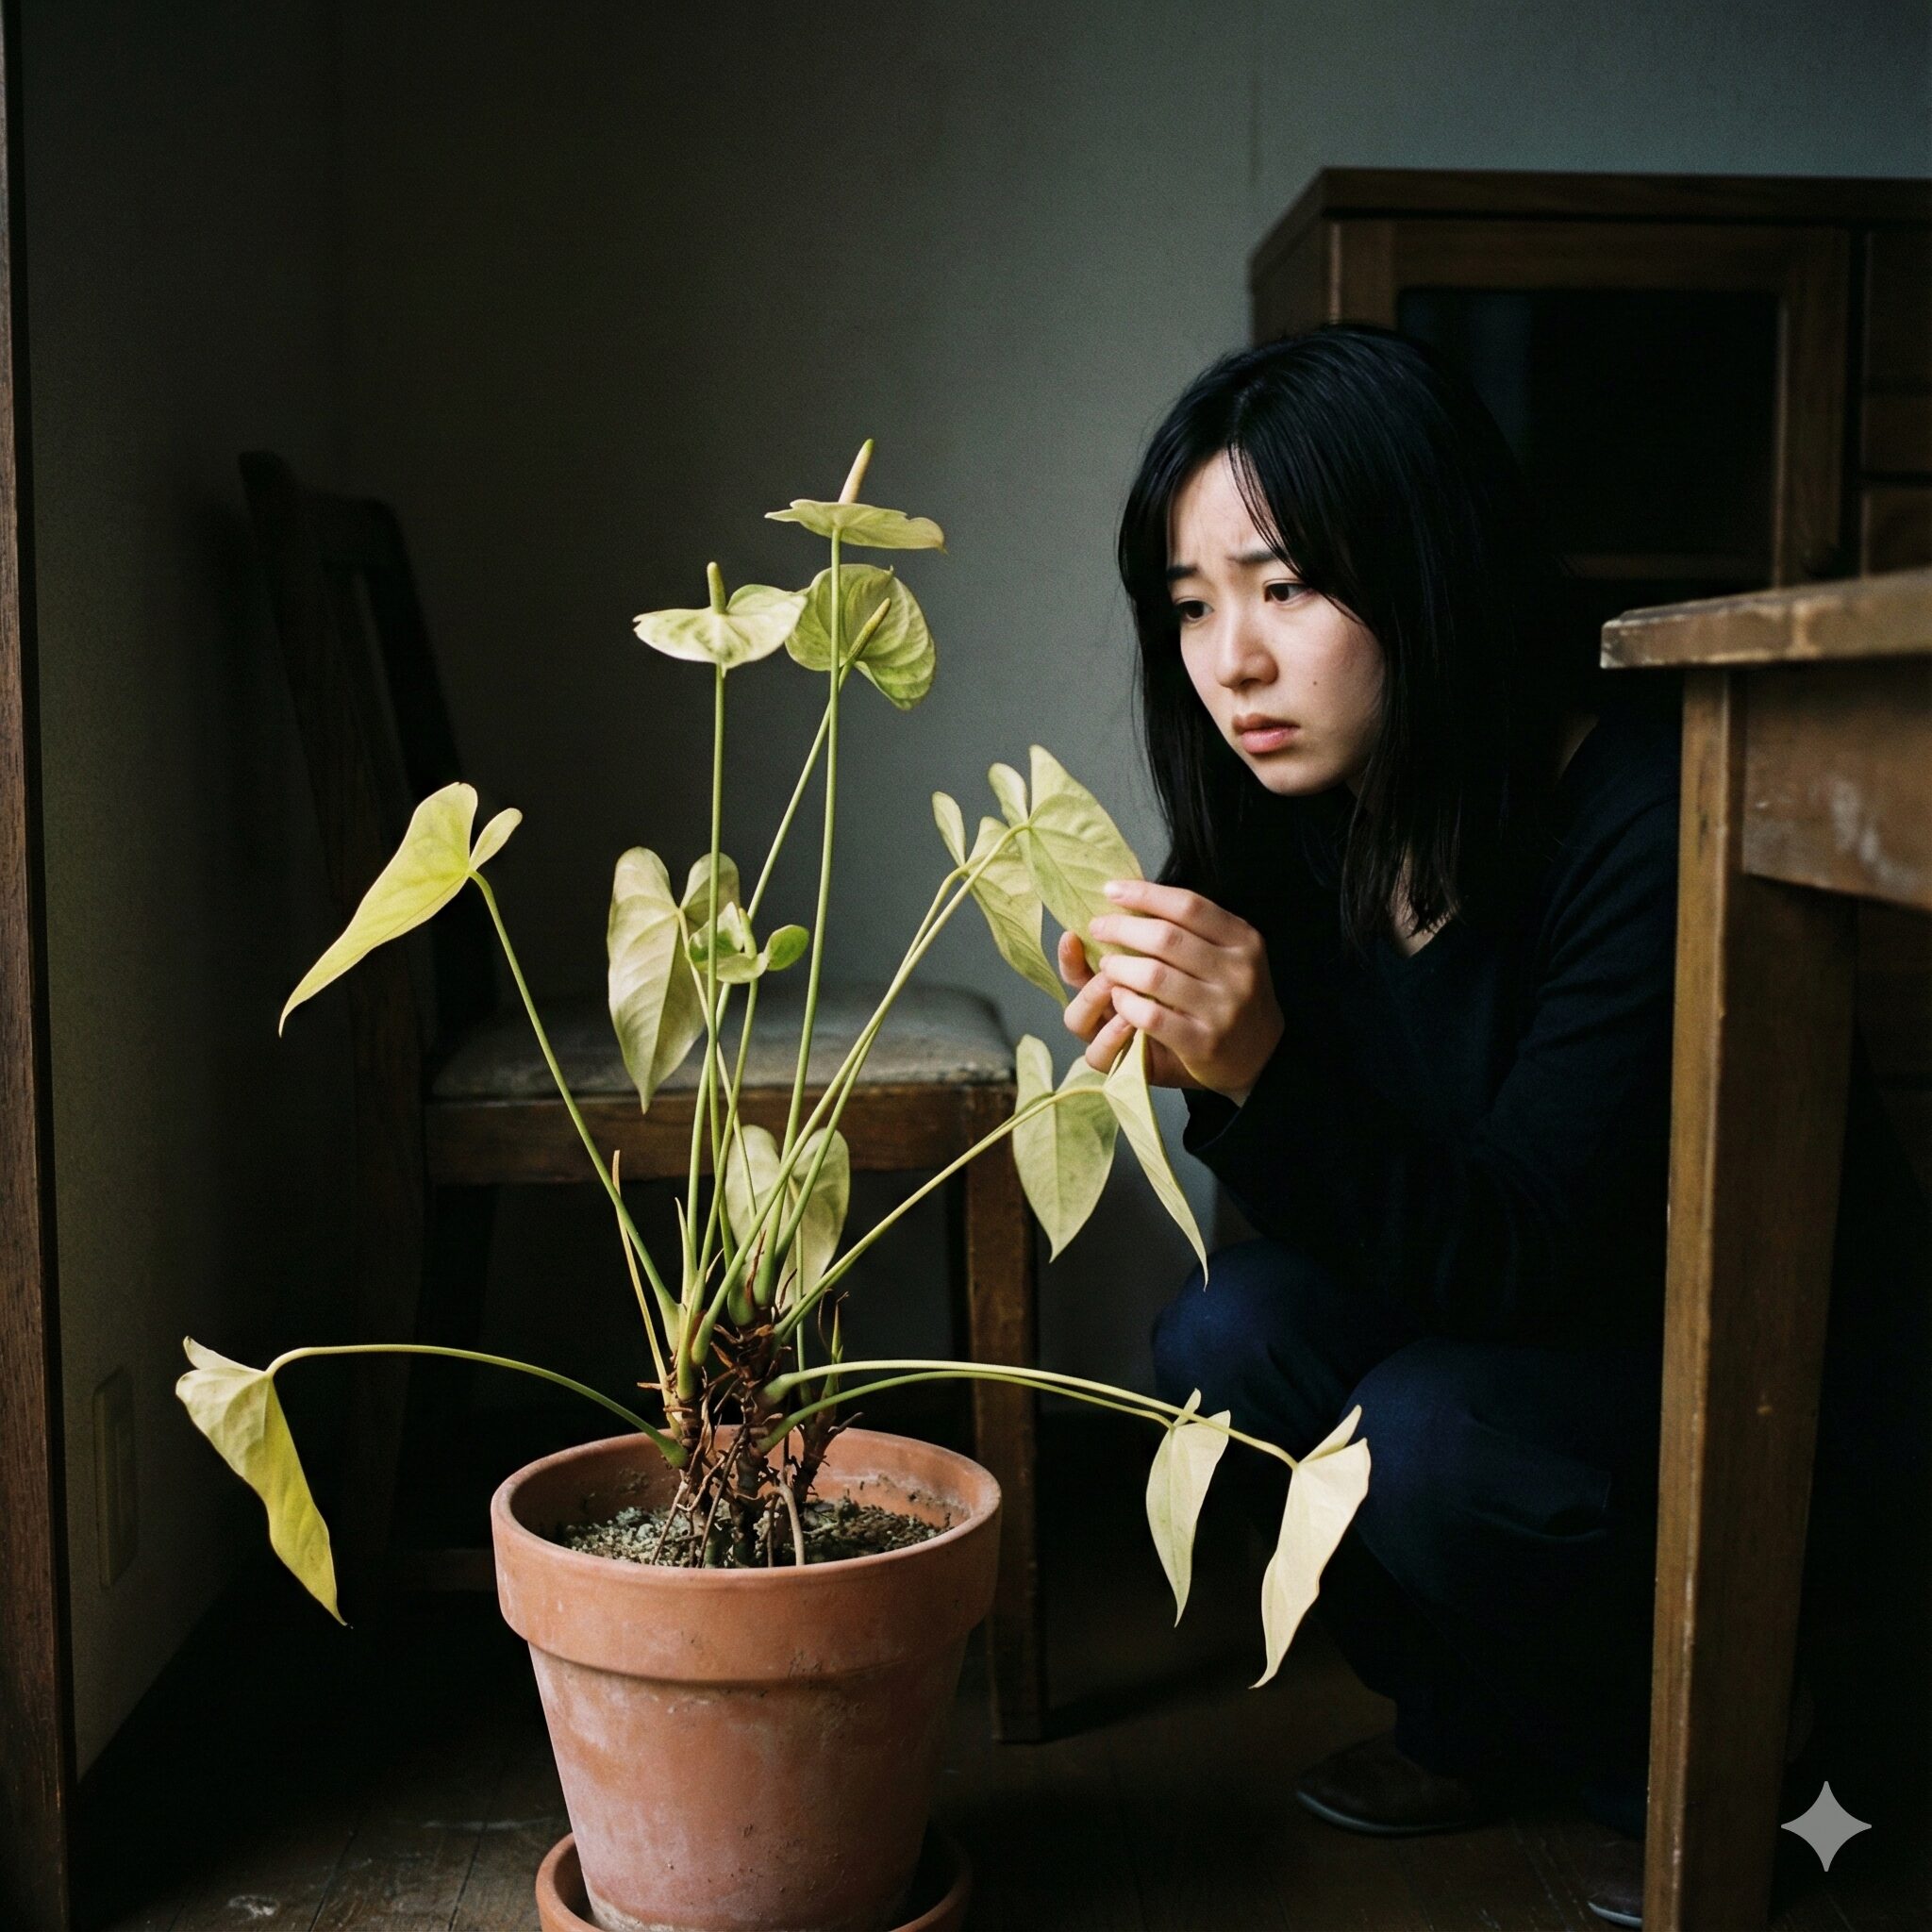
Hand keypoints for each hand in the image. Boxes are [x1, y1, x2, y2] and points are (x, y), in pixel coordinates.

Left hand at [1057, 879, 1283, 1101]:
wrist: (1262, 1057)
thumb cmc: (1231, 996)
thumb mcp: (1229, 955)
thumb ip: (1192, 930)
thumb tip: (1134, 896)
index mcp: (1243, 939)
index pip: (1188, 906)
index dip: (1145, 894)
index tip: (1112, 890)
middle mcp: (1237, 971)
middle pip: (1166, 937)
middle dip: (1122, 928)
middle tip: (1098, 927)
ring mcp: (1222, 1009)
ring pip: (1154, 976)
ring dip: (1120, 966)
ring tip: (1107, 964)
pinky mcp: (1204, 1043)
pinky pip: (1152, 1017)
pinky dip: (1127, 1003)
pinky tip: (1118, 997)